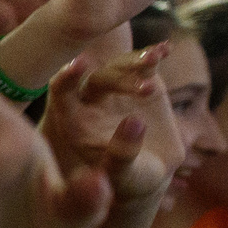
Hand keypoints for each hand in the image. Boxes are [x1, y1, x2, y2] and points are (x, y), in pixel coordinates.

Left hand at [38, 45, 176, 204]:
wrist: (149, 171)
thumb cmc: (128, 178)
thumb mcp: (123, 173)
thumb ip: (122, 153)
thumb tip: (134, 122)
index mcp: (74, 121)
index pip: (62, 95)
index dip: (66, 79)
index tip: (78, 65)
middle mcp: (90, 100)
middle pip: (97, 79)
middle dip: (118, 81)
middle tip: (147, 90)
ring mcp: (116, 88)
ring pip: (121, 66)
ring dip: (136, 61)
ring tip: (154, 60)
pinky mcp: (142, 80)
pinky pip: (146, 64)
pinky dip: (153, 55)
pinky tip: (165, 49)